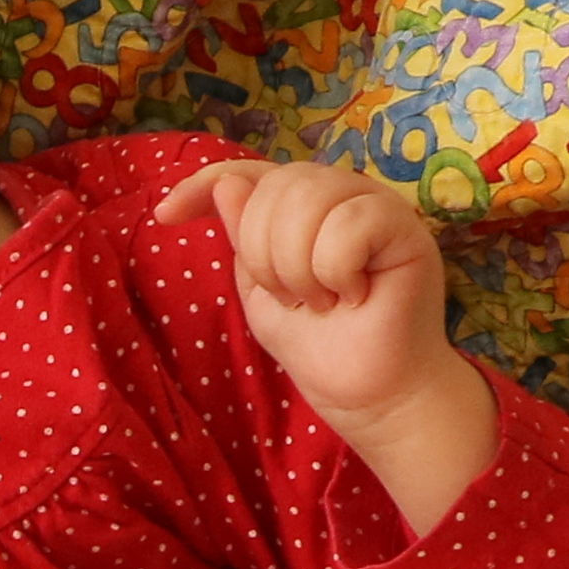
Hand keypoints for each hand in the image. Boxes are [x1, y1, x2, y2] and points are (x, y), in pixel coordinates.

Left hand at [160, 154, 495, 533]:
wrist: (366, 395)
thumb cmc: (317, 345)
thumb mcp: (260, 293)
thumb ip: (244, 239)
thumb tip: (228, 183)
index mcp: (302, 205)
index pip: (246, 173)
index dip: (201, 185)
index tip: (164, 216)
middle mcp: (338, 193)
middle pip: (274, 186)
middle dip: (264, 254)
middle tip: (292, 300)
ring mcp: (374, 203)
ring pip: (307, 197)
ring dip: (298, 266)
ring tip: (322, 301)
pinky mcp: (404, 225)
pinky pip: (347, 223)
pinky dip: (336, 270)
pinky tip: (356, 296)